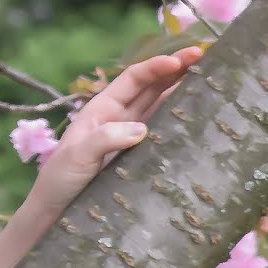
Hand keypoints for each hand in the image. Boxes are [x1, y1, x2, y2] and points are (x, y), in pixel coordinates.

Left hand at [24, 45, 202, 220]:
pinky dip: (182, 121)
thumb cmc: (60, 181)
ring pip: (161, 107)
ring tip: (211, 78)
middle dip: (176, 70)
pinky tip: (201, 116)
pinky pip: (164, 133)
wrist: (56, 211)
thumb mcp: (77, 157)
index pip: (132, 80)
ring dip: (183, 91)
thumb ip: (104, 140)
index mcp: (101, 110)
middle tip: (204, 55)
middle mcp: (118, 119)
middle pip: (151, 87)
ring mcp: (131, 137)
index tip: (179, 60)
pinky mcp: (141, 157)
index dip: (156, 67)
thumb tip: (142, 129)